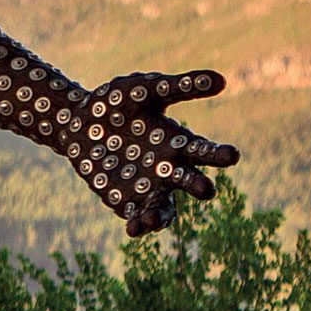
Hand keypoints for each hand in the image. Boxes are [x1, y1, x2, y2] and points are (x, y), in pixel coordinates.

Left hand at [64, 70, 237, 235]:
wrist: (78, 118)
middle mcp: (168, 169)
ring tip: (156, 219)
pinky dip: (137, 225)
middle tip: (206, 189)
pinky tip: (134, 229)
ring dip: (162, 216)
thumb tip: (223, 80)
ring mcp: (147, 187)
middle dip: (198, 186)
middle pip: (189, 183)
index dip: (220, 154)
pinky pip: (135, 216)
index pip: (205, 151)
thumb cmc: (119, 101)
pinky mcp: (124, 199)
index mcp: (179, 144)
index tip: (232, 155)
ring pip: (164, 208)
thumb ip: (181, 86)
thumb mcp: (149, 89)